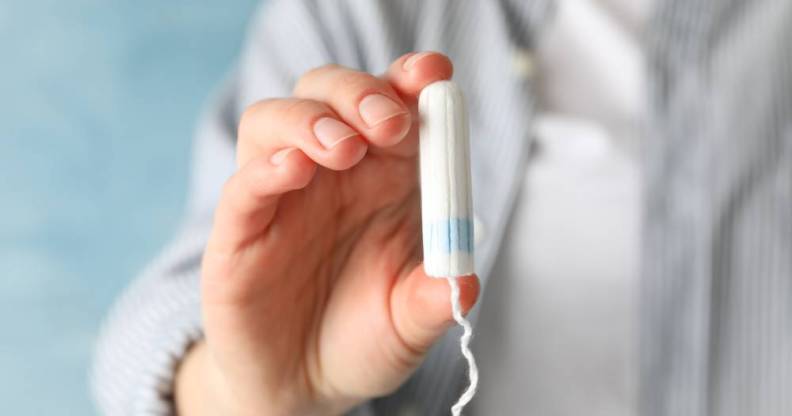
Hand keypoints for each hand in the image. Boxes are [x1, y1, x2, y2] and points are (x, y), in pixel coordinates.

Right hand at [177, 52, 478, 415]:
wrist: (304, 386)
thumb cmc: (362, 341)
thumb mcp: (410, 324)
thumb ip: (435, 298)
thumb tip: (464, 279)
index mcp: (382, 179)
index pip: (392, 107)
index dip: (410, 83)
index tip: (432, 75)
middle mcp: (330, 176)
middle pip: (330, 94)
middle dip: (361, 92)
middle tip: (389, 124)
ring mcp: (280, 198)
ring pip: (275, 119)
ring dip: (311, 119)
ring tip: (342, 149)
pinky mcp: (239, 232)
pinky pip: (243, 185)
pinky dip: (265, 168)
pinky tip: (294, 170)